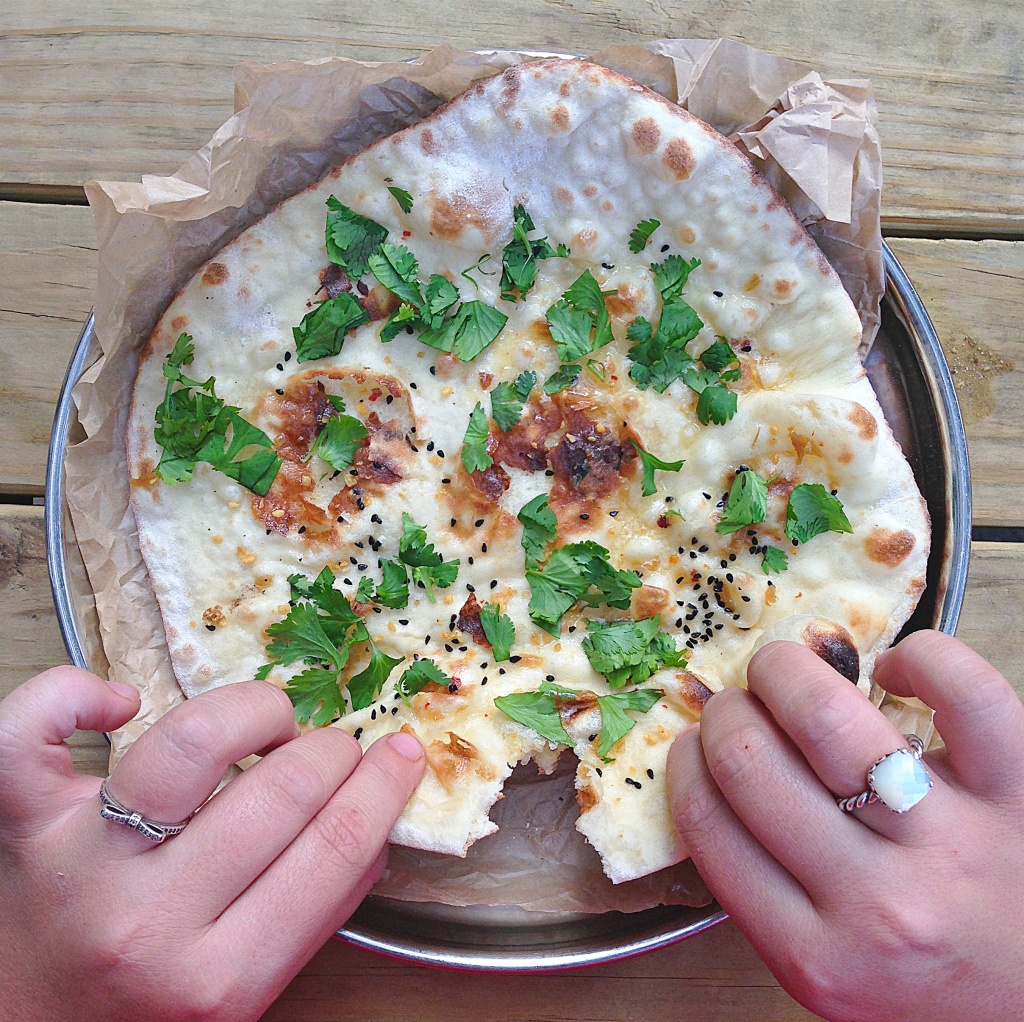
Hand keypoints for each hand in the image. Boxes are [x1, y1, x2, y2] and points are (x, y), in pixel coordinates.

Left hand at [0, 666, 424, 1021]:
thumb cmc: (145, 1007)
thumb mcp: (245, 991)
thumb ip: (315, 913)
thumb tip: (377, 820)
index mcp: (218, 980)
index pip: (333, 851)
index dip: (383, 786)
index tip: (402, 752)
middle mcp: (146, 922)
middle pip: (278, 790)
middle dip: (331, 751)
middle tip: (334, 749)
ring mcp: (75, 865)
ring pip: (190, 742)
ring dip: (255, 710)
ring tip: (269, 723)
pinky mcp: (18, 826)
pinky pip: (28, 734)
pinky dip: (70, 695)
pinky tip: (120, 703)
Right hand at [668, 631, 1023, 1021]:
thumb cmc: (933, 979)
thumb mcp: (828, 968)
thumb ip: (766, 889)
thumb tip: (714, 766)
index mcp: (814, 955)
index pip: (708, 821)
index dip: (685, 760)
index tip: (696, 741)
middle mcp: (877, 906)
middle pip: (749, 759)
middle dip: (729, 710)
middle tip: (744, 707)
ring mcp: (954, 845)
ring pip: (827, 718)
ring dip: (788, 670)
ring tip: (794, 674)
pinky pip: (961, 690)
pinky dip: (919, 658)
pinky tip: (898, 672)